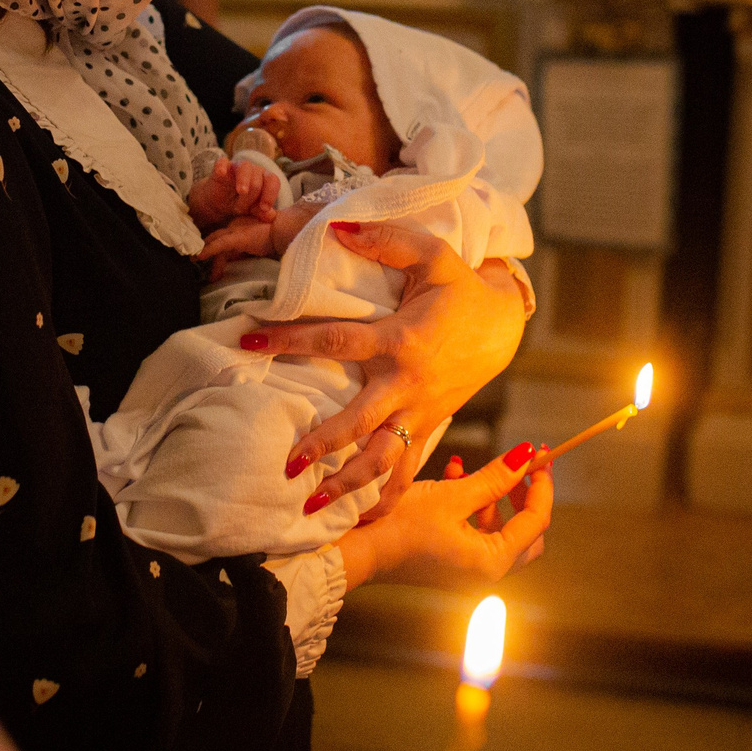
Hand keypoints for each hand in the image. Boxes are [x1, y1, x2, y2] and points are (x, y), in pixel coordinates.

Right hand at [190, 158, 280, 231]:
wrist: (220, 205)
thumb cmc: (241, 204)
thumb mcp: (251, 211)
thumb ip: (261, 212)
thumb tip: (271, 215)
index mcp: (265, 178)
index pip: (273, 181)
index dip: (270, 194)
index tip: (264, 208)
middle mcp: (253, 169)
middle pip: (258, 179)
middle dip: (251, 196)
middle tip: (242, 209)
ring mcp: (237, 166)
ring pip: (245, 167)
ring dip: (244, 180)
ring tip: (242, 192)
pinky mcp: (221, 167)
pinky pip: (222, 162)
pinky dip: (222, 166)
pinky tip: (221, 173)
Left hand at [201, 217, 278, 278]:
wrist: (286, 231)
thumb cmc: (277, 239)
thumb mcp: (258, 246)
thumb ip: (247, 252)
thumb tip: (238, 264)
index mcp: (241, 228)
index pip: (223, 238)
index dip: (213, 247)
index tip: (207, 259)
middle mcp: (236, 226)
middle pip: (217, 239)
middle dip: (207, 249)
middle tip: (195, 259)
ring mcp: (236, 230)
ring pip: (216, 241)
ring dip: (205, 251)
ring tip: (194, 260)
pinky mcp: (238, 237)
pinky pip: (219, 245)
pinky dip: (209, 250)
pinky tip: (199, 257)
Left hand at [244, 224, 528, 506]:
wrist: (502, 327)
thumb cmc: (458, 289)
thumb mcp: (432, 254)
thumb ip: (387, 239)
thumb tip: (338, 229)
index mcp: (402, 338)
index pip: (338, 338)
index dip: (292, 337)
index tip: (249, 339)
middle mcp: (408, 383)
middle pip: (361, 419)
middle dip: (325, 442)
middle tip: (287, 462)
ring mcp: (420, 412)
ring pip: (385, 457)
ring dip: (350, 483)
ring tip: (312, 504)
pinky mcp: (427, 428)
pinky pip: (406, 471)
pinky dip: (384, 498)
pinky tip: (356, 520)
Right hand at [337, 444, 550, 591]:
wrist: (355, 549)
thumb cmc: (400, 524)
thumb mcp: (452, 495)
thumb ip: (494, 477)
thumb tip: (527, 457)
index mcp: (493, 562)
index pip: (536, 521)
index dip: (542, 484)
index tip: (541, 454)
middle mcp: (486, 573)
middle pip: (526, 533)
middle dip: (522, 496)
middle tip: (518, 466)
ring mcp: (468, 570)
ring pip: (499, 530)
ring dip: (492, 498)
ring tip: (470, 469)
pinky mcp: (450, 562)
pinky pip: (475, 532)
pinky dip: (471, 507)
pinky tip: (452, 477)